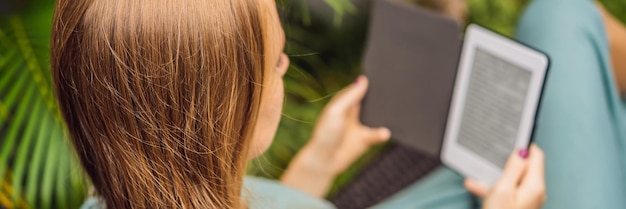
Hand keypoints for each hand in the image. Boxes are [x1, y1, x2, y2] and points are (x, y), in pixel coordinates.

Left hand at [281, 75, 390, 196]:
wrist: (324, 160)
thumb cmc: (325, 134)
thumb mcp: (336, 111)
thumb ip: (350, 96)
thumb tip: (363, 79)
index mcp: (344, 102)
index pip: (360, 87)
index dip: (370, 81)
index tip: (384, 74)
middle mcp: (354, 112)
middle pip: (371, 100)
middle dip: (381, 97)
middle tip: (396, 90)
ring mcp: (361, 126)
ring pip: (378, 116)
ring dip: (385, 115)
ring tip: (397, 109)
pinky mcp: (366, 139)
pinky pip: (379, 134)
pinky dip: (383, 133)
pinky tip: (385, 133)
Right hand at [464, 144, 545, 208]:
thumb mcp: (503, 189)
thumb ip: (513, 168)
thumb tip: (521, 151)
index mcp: (534, 185)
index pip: (536, 155)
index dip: (524, 145)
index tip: (511, 138)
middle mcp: (535, 191)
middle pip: (524, 166)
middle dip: (507, 159)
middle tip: (493, 152)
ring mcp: (527, 199)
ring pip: (513, 178)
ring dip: (496, 174)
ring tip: (479, 171)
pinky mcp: (518, 205)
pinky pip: (507, 190)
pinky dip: (494, 186)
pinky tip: (476, 186)